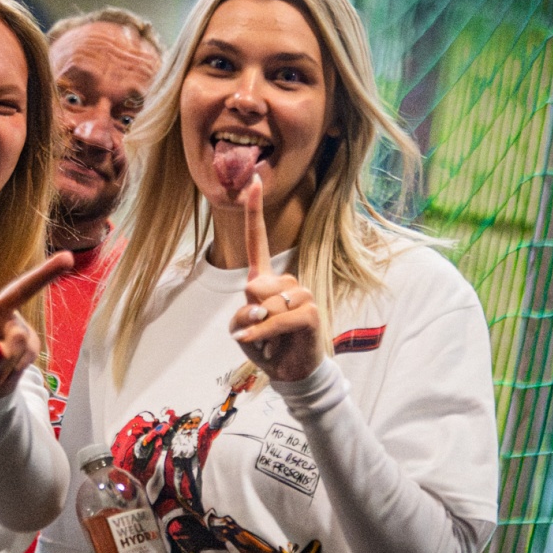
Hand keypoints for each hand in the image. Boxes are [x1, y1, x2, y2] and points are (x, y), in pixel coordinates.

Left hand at [0, 215, 73, 401]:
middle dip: (46, 275)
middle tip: (68, 258)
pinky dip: (13, 369)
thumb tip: (7, 348)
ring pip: (19, 340)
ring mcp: (14, 327)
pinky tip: (1, 376)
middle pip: (21, 290)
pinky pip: (27, 355)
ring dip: (6, 361)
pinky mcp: (28, 345)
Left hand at [226, 175, 323, 382]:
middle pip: (254, 285)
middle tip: (260, 330)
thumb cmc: (266, 346)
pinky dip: (264, 335)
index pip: (258, 241)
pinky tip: (265, 348)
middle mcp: (286, 282)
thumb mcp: (242, 329)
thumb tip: (258, 308)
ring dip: (258, 328)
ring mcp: (301, 294)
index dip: (255, 211)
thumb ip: (242, 314)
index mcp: (267, 279)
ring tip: (270, 341)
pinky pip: (276, 319)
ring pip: (265, 303)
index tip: (253, 181)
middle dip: (249, 311)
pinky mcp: (309, 312)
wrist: (292, 372)